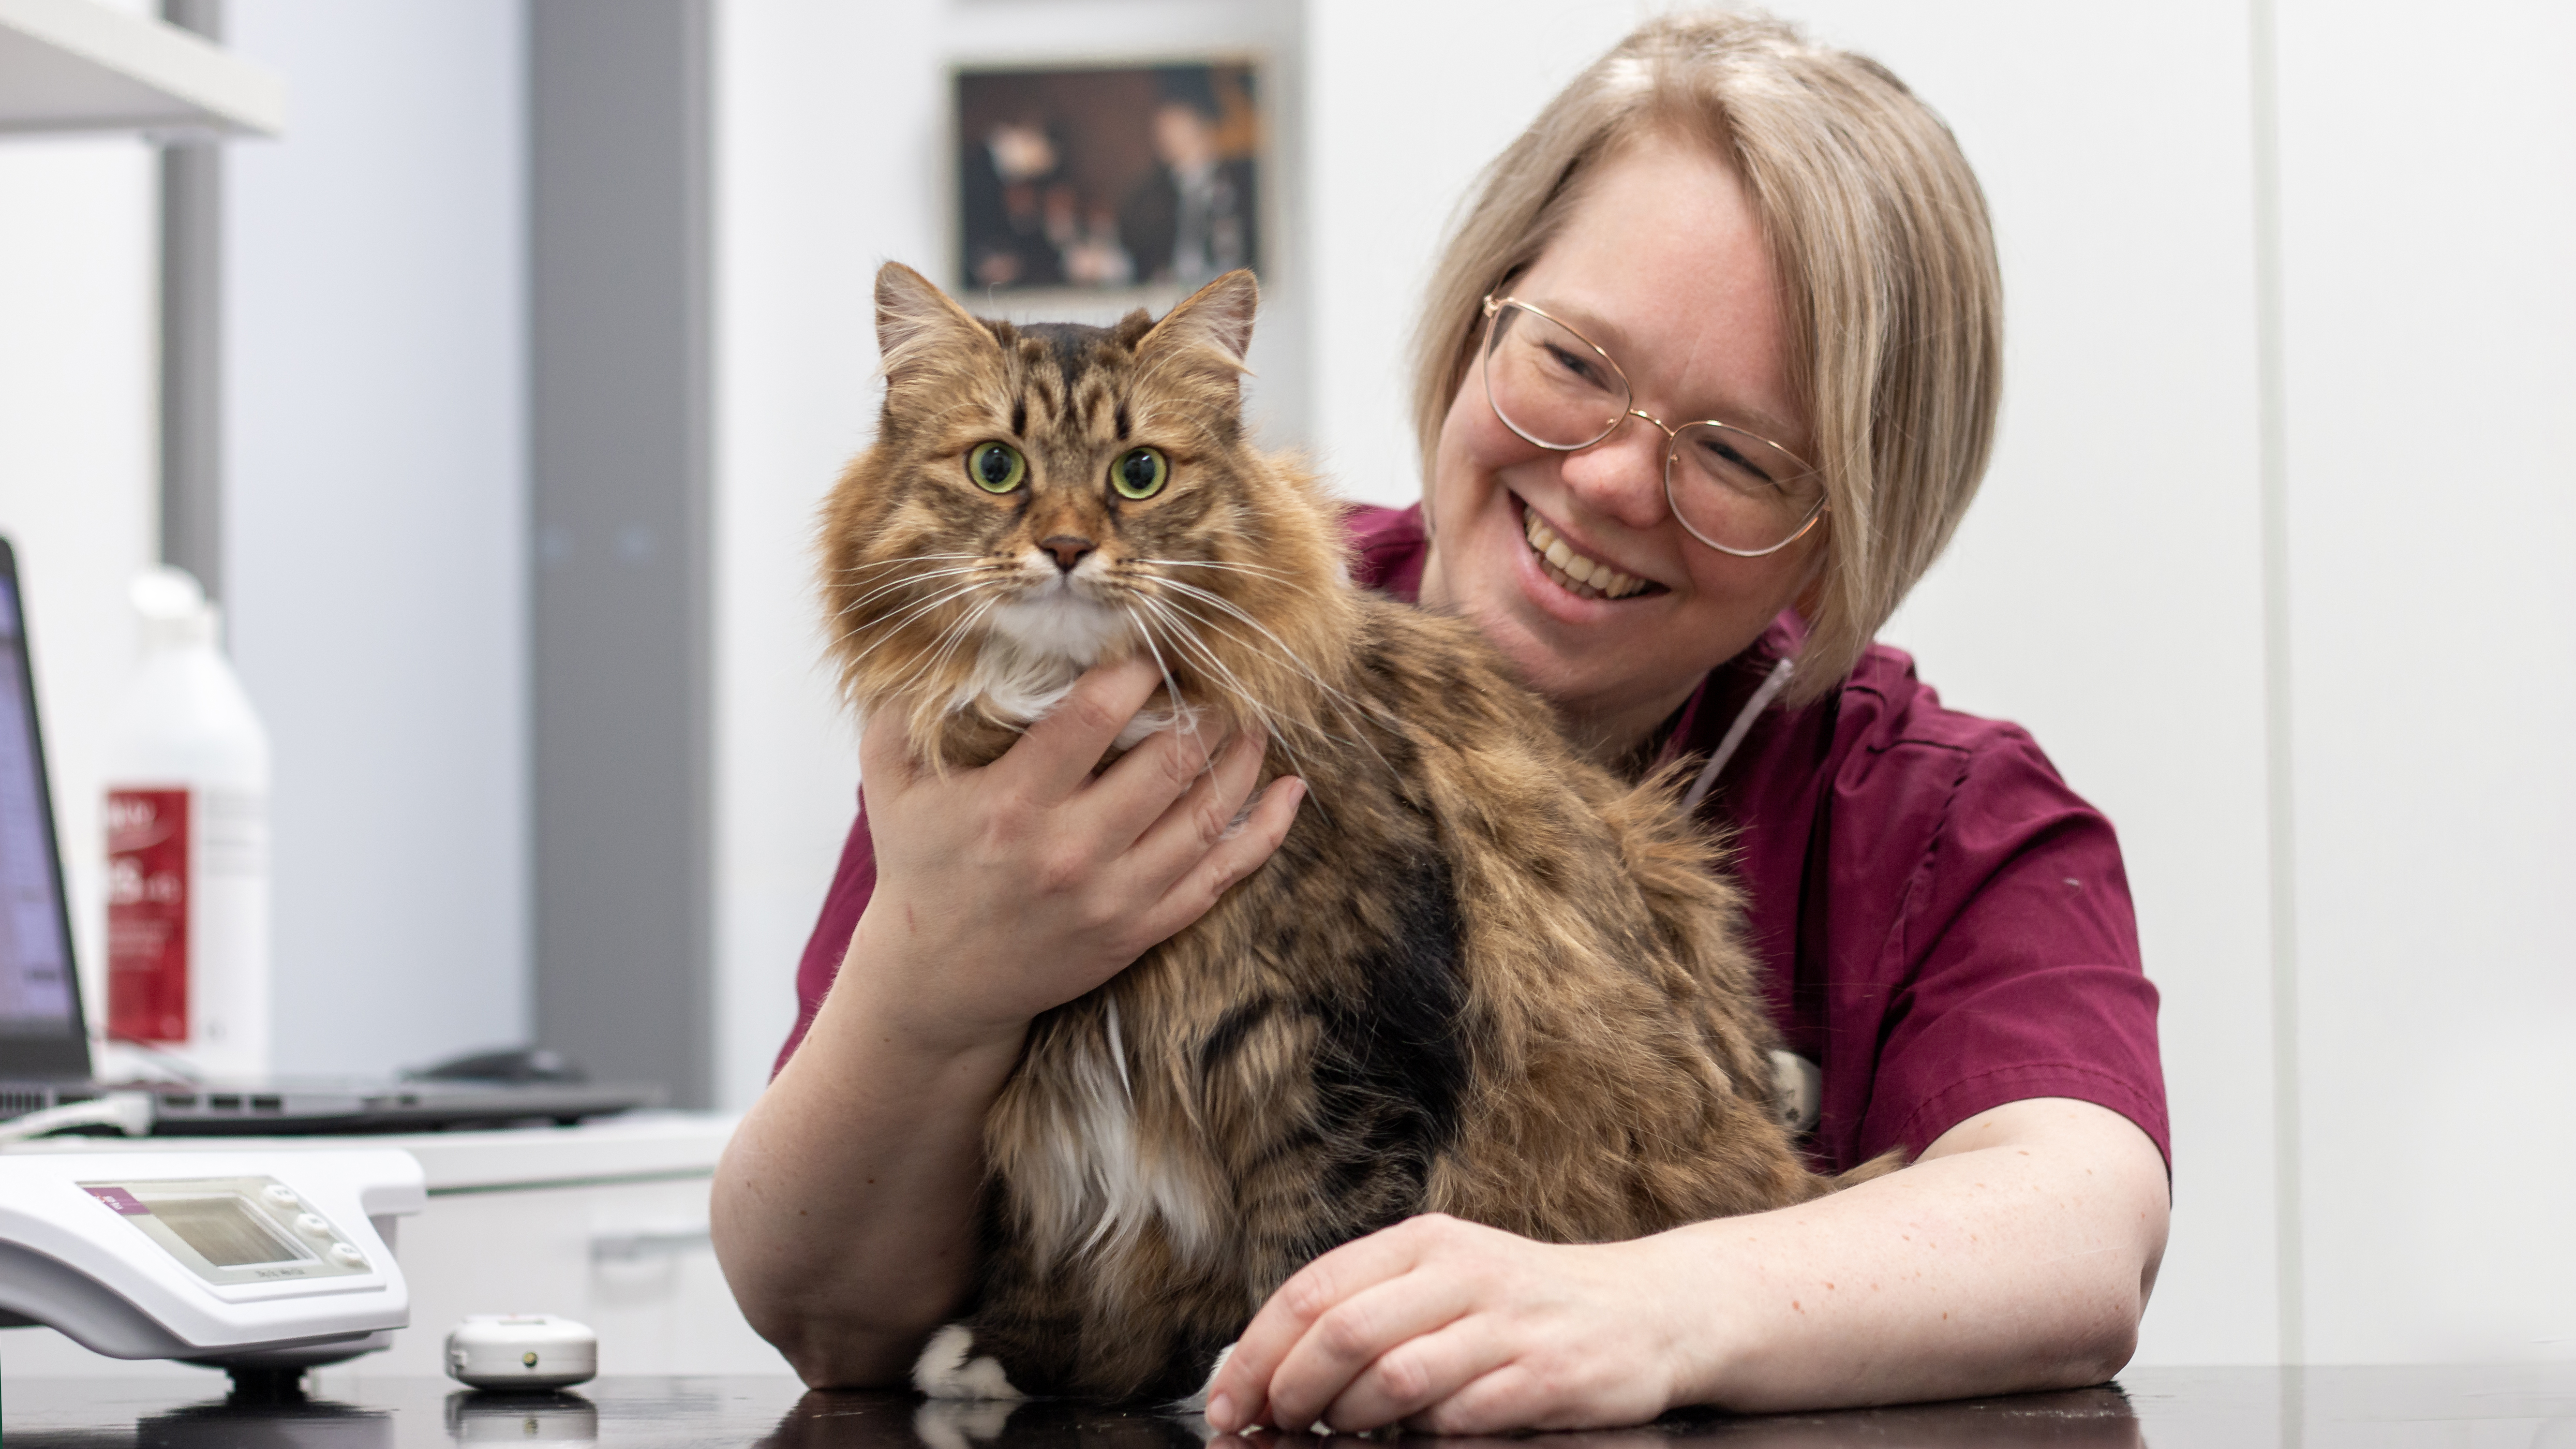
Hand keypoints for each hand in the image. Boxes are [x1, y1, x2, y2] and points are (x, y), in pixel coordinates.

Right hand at [848, 656, 1304, 1053]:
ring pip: (1206, 815)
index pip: (1093, 717)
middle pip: (1169, 761)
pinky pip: (1221, 877)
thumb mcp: (890, 783)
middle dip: (1205, 707)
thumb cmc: (918, 867)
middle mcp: (1070, 852)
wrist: (935, 987)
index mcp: (1011, 805)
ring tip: (1253, 719)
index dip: (1136, 670)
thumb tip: (934, 634)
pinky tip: (1287, 793)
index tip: (1152, 644)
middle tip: (1216, 677)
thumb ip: (903, 709)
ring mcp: (1113, 897)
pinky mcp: (1140, 930)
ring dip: (1242, 758)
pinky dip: (1263, 832)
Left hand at [1205, 1214, 1688, 1434]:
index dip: (1258, 1352)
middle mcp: (1461, 1273)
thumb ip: (1373, 1309)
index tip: (1229, 1400)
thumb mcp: (1448, 1280)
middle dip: (1291, 1389)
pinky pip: (1460, 1414)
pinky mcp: (1545, 1376)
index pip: (1313, 1291)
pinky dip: (1425, 1435)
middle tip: (1275, 1424)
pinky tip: (1419, 1438)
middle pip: (1342, 1331)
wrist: (1652, 1311)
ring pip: (1394, 1375)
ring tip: (1343, 1433)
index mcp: (1424, 1242)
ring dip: (1351, 1418)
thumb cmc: (1529, 1305)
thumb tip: (1278, 1367)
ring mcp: (1505, 1324)